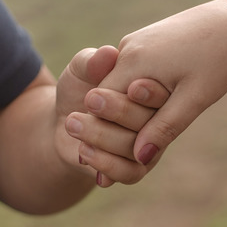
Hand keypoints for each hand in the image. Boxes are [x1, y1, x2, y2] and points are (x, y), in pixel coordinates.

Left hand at [57, 46, 169, 185]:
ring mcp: (149, 148)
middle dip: (120, 111)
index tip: (130, 87)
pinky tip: (84, 150)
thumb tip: (108, 54)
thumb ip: (91, 61)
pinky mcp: (135, 170)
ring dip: (102, 135)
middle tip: (91, 99)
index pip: (162, 94)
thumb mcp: (79, 69)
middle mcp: (157, 121)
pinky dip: (105, 163)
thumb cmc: (79, 89)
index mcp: (153, 92)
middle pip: (148, 122)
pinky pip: (129, 173)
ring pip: (134, 148)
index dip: (150, 93)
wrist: (64, 123)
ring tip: (73, 123)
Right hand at [77, 0, 226, 184]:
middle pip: (105, 96)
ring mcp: (136, 43)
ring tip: (117, 145)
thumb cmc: (219, 59)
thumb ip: (165, 127)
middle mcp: (128, 49)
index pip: (102, 105)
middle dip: (105, 128)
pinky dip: (131, 96)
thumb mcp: (195, 98)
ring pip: (117, 86)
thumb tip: (140, 160)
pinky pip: (130, 75)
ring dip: (118, 113)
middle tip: (95, 160)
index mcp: (135, 62)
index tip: (100, 164)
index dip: (102, 136)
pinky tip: (137, 116)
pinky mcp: (146, 42)